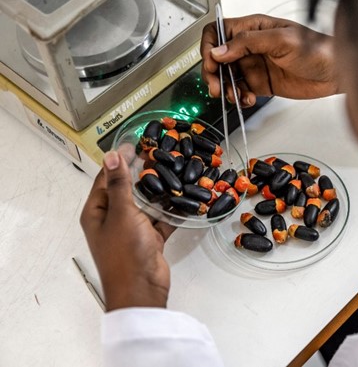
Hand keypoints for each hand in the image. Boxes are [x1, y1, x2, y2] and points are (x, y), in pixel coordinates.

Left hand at [80, 151, 175, 310]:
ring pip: (146, 204)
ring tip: (174, 173)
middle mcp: (112, 219)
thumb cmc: (124, 255)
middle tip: (159, 156)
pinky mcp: (149, 239)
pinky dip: (171, 212)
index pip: (105, 179)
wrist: (141, 289)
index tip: (134, 144)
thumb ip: (119, 185)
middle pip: (127, 190)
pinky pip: (161, 220)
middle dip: (142, 174)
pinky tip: (184, 200)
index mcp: (97, 212)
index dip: (118, 161)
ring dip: (159, 192)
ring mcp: (132, 230)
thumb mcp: (121, 214)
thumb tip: (112, 157)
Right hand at [201, 14, 338, 106]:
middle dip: (213, 73)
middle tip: (217, 88)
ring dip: (225, 88)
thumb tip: (220, 51)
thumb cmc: (317, 49)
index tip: (211, 64)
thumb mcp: (282, 40)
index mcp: (253, 29)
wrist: (336, 73)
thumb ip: (248, 43)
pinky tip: (248, 99)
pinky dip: (239, 98)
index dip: (209, 47)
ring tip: (234, 96)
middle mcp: (251, 46)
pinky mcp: (261, 84)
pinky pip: (241, 91)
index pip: (218, 32)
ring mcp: (255, 66)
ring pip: (227, 77)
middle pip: (218, 58)